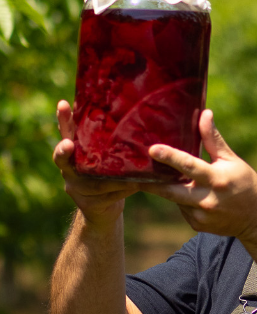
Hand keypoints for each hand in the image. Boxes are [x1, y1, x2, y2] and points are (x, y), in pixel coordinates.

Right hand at [51, 100, 141, 215]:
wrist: (104, 210)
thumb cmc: (108, 177)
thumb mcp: (106, 158)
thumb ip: (109, 144)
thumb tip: (134, 117)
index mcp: (74, 154)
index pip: (66, 133)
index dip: (63, 119)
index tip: (63, 104)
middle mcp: (69, 170)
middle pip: (62, 159)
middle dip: (64, 150)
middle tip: (68, 145)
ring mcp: (75, 188)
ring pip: (93, 180)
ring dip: (112, 176)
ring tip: (130, 172)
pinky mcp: (88, 203)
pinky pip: (108, 195)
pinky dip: (124, 190)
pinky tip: (137, 185)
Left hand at [137, 110, 256, 241]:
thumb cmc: (246, 184)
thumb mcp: (232, 160)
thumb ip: (213, 140)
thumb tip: (204, 113)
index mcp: (217, 179)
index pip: (189, 166)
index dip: (169, 157)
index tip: (153, 149)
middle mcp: (208, 199)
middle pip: (170, 190)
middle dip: (151, 183)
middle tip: (134, 174)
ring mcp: (202, 215)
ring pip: (175, 199)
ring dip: (172, 189)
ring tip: (176, 181)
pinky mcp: (198, 224)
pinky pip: (182, 209)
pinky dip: (183, 201)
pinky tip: (195, 197)